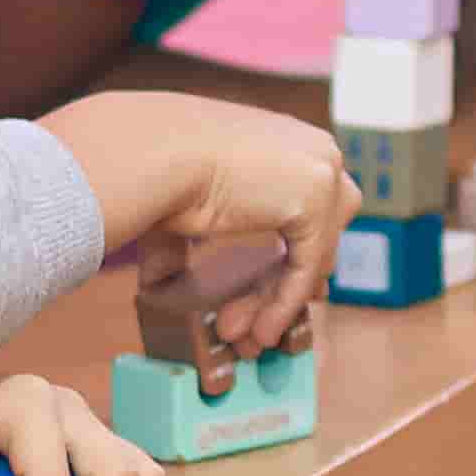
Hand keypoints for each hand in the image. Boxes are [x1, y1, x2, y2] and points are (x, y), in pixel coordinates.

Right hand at [121, 101, 347, 354]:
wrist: (153, 154)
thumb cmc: (156, 167)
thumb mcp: (186, 205)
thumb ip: (189, 241)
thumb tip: (159, 278)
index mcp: (291, 140)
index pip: (314, 209)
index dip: (294, 256)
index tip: (267, 293)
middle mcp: (316, 150)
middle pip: (320, 235)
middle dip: (285, 284)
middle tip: (252, 322)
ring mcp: (322, 173)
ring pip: (313, 258)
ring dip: (276, 301)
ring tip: (241, 335)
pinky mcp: (316, 202)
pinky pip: (306, 269)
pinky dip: (283, 303)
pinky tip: (259, 331)